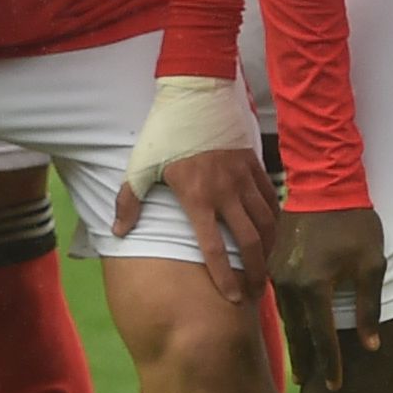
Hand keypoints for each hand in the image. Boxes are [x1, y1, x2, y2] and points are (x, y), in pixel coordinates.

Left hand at [122, 77, 268, 300]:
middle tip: (254, 293)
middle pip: (248, 242)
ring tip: (265, 269)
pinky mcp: (254, 165)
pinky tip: (272, 235)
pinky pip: (271, 199)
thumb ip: (129, 201)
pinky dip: (274, 221)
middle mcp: (225, 192)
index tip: (232, 299)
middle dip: (254, 272)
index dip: (224, 277)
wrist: (196, 93)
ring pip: (266, 223)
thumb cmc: (165, 132)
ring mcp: (243, 178)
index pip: (212, 248)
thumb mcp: (140, 165)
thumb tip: (118, 232)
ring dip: (268, 250)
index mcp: (196, 198)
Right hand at [270, 204, 387, 374]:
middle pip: (297, 332)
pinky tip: (291, 326)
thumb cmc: (354, 223)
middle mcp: (289, 284)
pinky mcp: (272, 260)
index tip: (335, 385)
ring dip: (293, 340)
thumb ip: (369, 307)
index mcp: (314, 286)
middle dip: (304, 360)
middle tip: (306, 384)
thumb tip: (371, 345)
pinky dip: (287, 317)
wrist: (324, 183)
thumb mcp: (371, 264)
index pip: (322, 336)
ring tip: (299, 362)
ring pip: (284, 316)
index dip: (330, 363)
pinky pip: (279, 298)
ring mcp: (277, 272)